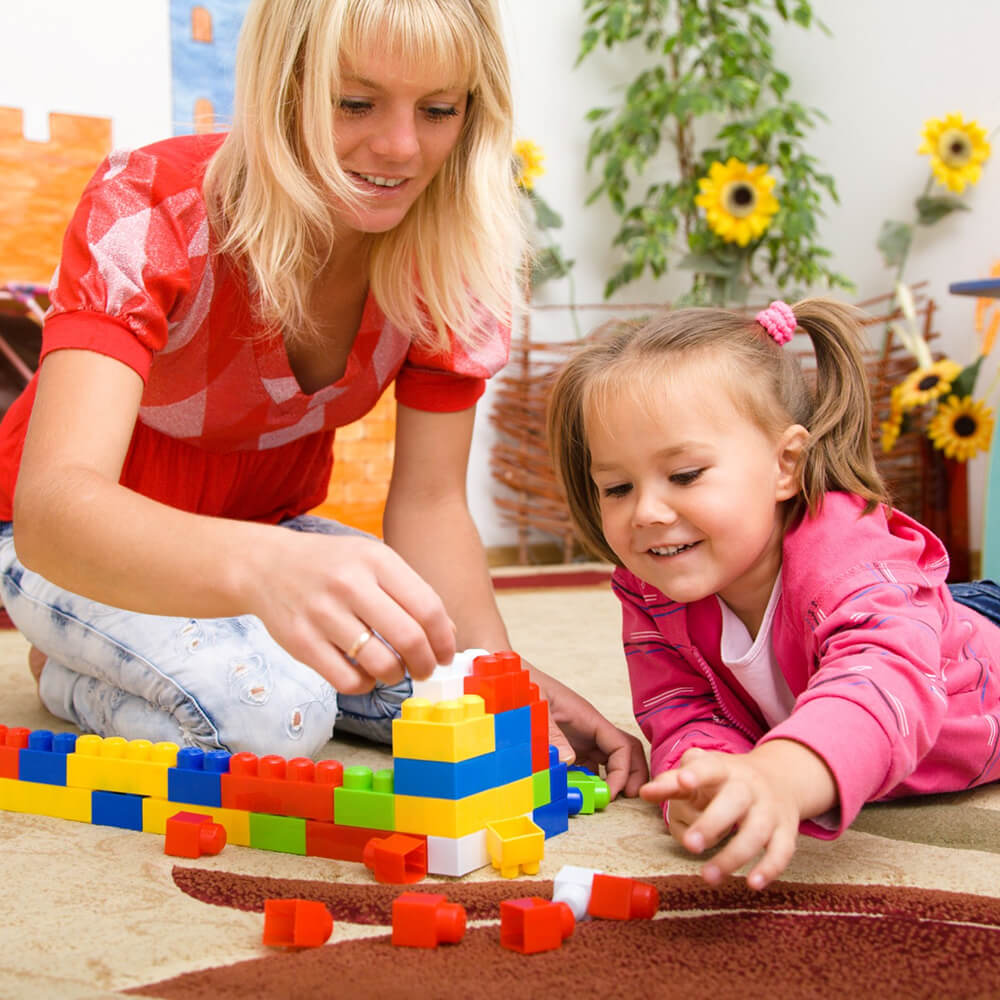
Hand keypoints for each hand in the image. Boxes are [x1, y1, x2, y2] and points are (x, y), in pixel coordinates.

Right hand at [246, 530, 455, 694]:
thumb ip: (411, 592)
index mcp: (375, 559)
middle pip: (409, 637)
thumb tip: (448, 635)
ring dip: (397, 676)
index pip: (427, 607)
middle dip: (426, 663)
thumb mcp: (374, 561)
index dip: (444, 639)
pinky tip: (365, 674)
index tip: (446, 654)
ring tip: (394, 671)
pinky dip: (365, 685)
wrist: (267, 566)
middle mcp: (349, 584)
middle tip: (425, 670)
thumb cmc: (333, 566)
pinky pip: (347, 680)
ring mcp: (322, 613)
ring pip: (381, 663)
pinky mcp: (301, 642)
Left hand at [532, 668, 648, 799]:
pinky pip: (588, 763)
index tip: (611, 792)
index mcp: (588, 717)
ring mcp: (581, 736)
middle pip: (624, 751)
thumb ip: (551, 734)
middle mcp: (589, 728)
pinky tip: (578, 790)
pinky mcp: (569, 744)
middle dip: (630, 774)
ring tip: (601, 799)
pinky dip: (589, 779)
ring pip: (608, 759)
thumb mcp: (537, 709)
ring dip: (610, 779)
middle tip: (626, 797)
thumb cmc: (527, 688)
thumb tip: (568, 761)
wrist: (513, 680)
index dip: (622, 770)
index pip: (621, 745)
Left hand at [640, 741, 834, 889]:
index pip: (710, 767)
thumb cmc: (728, 778)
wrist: (782, 778)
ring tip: (708, 876)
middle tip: (690, 844)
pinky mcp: (786, 831)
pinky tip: (752, 884)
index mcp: (724, 769)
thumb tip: (644, 793)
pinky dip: (770, 868)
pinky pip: (782, 851)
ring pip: (757, 832)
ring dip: (734, 856)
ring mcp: (769, 809)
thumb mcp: (701, 772)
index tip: (683, 781)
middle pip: (735, 801)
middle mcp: (749, 787)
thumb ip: (672, 783)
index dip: (697, 774)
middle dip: (713, 823)